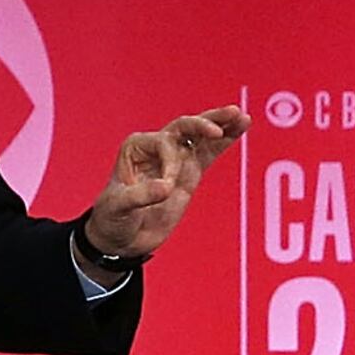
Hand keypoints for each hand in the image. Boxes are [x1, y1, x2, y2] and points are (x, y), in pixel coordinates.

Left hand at [85, 107, 249, 263]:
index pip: (164, 143)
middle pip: (185, 126)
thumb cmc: (113, 218)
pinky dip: (226, 141)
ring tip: (241, 116)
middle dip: (204, 123)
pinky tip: (241, 128)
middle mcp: (157, 147)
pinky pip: (210, 153)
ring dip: (221, 124)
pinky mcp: (190, 173)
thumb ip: (141, 195)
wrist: (121, 239)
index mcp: (136, 147)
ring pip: (201, 136)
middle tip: (224, 121)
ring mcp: (176, 159)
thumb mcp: (119, 207)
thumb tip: (167, 187)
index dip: (171, 163)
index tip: (168, 187)